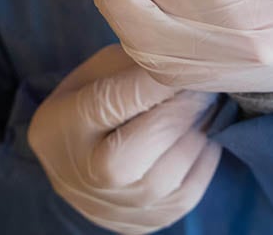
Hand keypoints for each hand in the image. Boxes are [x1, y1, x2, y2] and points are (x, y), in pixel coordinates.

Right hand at [27, 45, 221, 234]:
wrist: (68, 166)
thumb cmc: (84, 104)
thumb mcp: (93, 74)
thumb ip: (131, 63)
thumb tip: (183, 54)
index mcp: (68, 126)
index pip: (117, 99)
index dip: (158, 79)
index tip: (186, 58)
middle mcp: (88, 174)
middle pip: (148, 139)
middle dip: (184, 105)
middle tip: (203, 81)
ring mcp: (117, 205)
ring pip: (174, 168)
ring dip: (199, 129)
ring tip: (205, 104)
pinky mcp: (144, 223)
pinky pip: (190, 190)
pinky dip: (204, 157)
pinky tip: (201, 133)